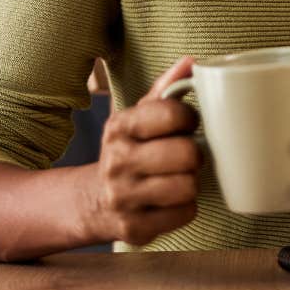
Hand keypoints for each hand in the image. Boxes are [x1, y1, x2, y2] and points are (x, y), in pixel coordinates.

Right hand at [80, 56, 200, 245]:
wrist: (94, 201)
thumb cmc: (130, 150)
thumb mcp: (139, 116)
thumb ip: (166, 88)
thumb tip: (193, 60)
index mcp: (119, 126)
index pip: (173, 113)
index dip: (191, 118)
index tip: (188, 124)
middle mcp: (116, 162)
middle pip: (186, 154)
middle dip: (194, 154)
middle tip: (186, 156)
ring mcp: (123, 198)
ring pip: (188, 186)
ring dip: (191, 182)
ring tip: (178, 177)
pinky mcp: (134, 229)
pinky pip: (185, 214)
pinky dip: (185, 208)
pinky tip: (170, 201)